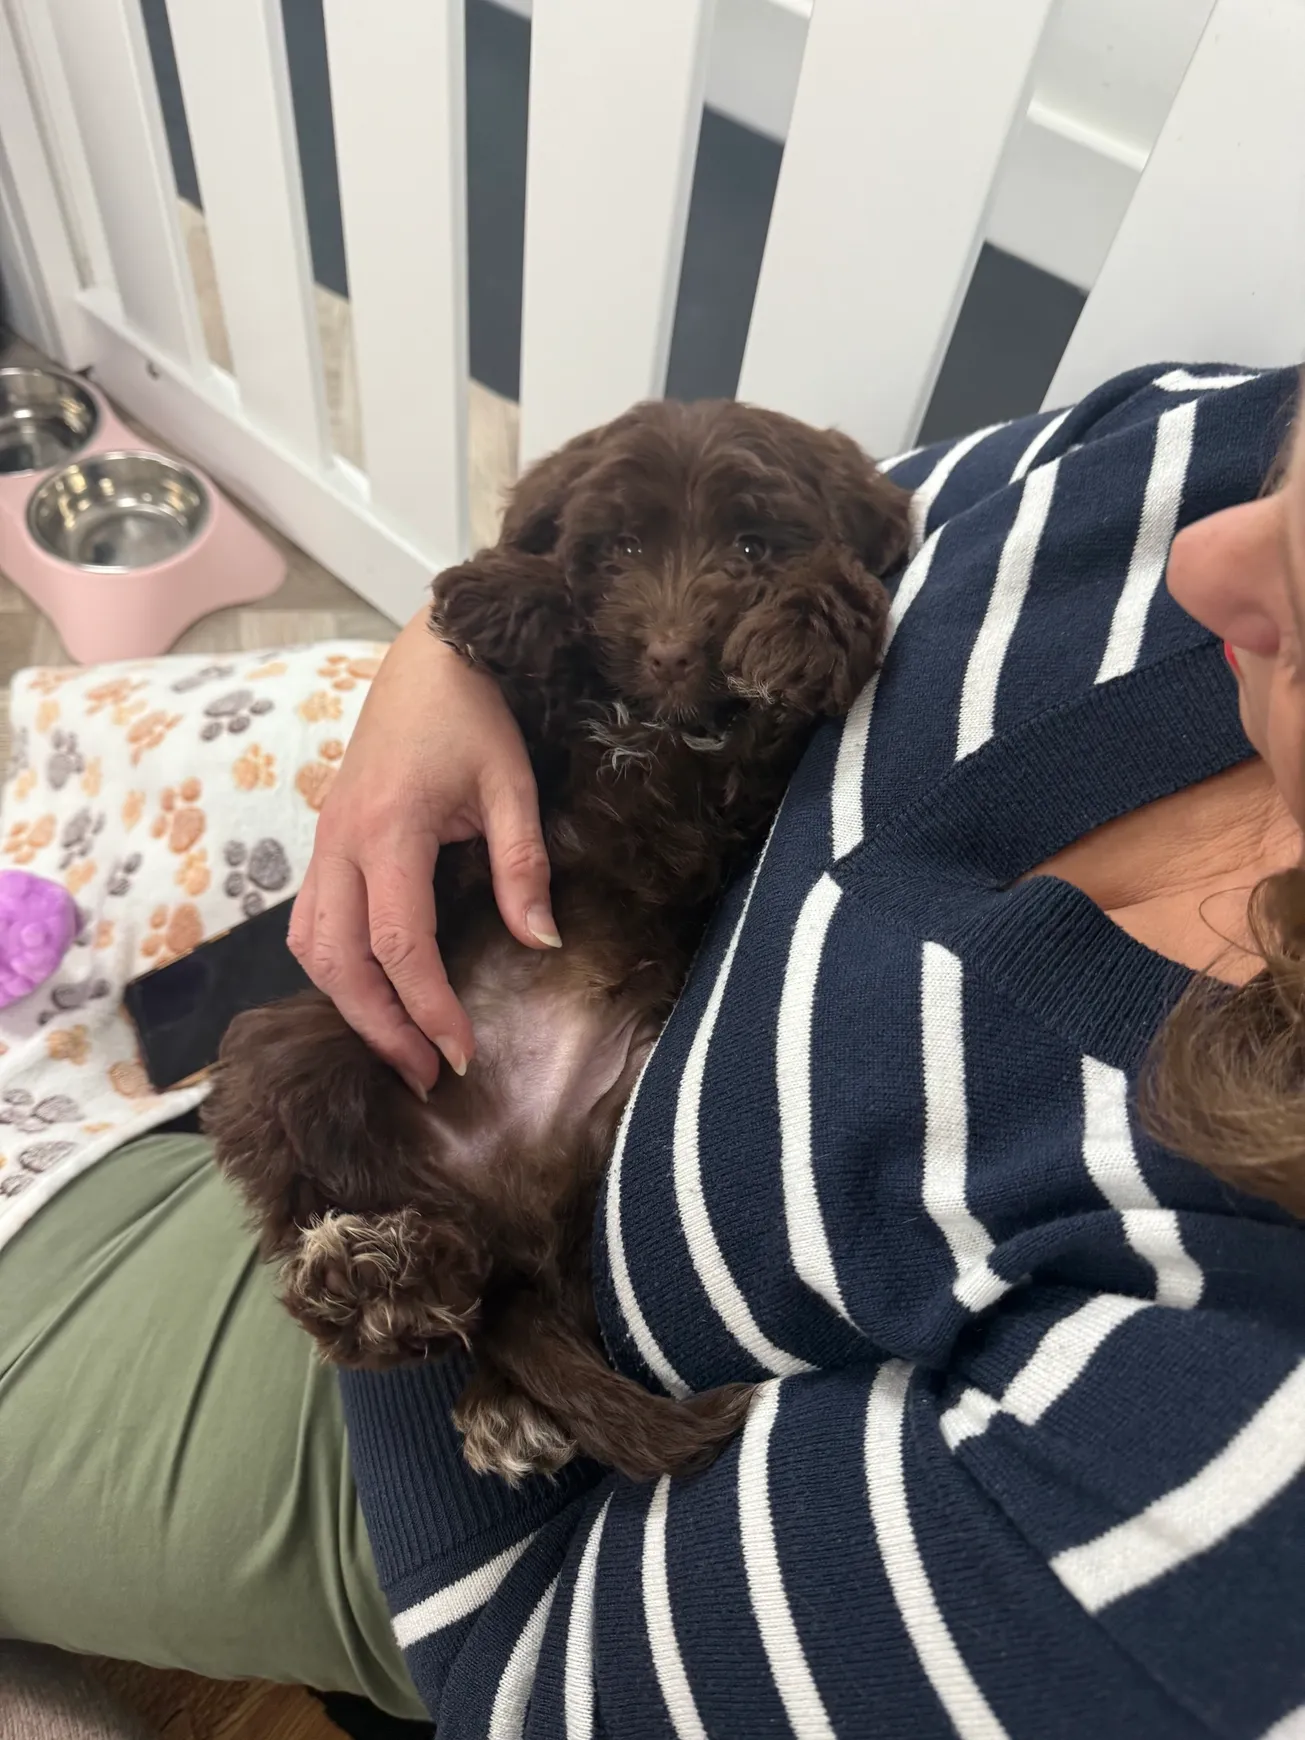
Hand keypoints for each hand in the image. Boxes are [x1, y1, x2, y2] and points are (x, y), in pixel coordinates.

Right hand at [288, 610, 558, 1095]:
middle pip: (337, 961)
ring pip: (311, 946)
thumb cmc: (474, 711)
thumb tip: (540, 943)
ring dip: (348, 1004)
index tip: (462, 1056)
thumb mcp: (512, 784)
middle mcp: (340, 841)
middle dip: (378, 1028)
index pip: (399, 946)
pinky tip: (374, 992)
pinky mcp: (326, 839)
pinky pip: (312, 921)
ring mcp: (324, 840)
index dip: (428, 1010)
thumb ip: (522, 864)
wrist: (429, 652)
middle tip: (425, 1077)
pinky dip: (335, 968)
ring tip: (399, 1046)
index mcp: (389, 829)